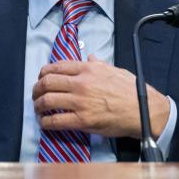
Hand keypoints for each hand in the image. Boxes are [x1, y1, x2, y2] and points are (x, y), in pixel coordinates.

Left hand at [32, 55, 169, 138]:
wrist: (143, 110)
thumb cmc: (131, 90)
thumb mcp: (115, 70)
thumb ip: (99, 64)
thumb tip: (90, 56)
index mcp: (88, 69)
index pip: (57, 67)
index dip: (43, 73)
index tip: (41, 79)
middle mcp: (81, 83)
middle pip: (47, 82)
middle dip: (36, 89)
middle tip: (35, 95)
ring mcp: (80, 102)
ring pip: (47, 100)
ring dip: (38, 106)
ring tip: (38, 109)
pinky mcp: (82, 120)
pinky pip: (56, 120)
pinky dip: (46, 122)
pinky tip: (45, 123)